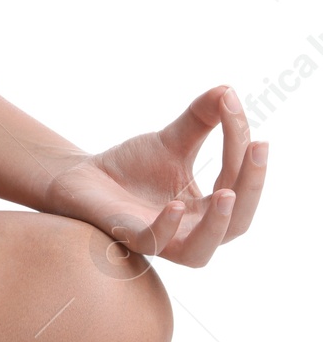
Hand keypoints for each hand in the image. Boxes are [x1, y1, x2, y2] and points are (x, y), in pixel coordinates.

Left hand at [41, 84, 266, 267]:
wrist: (83, 177)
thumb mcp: (171, 140)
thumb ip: (200, 120)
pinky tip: (176, 206)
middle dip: (251, 186)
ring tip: (227, 193)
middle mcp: (192, 230)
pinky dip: (167, 227)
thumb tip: (227, 90)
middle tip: (257, 146)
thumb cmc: (131, 166)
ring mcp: (162, 238)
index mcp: (208, 208)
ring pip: (201, 250)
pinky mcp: (129, 237)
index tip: (232, 106)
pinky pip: (154, 243)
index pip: (238, 183)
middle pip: (237, 222)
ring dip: (219, 223)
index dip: (242, 149)